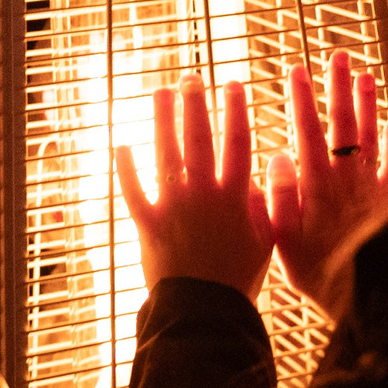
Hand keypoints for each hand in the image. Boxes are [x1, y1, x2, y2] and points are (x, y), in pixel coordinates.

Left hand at [116, 75, 274, 298]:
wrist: (206, 310)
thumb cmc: (239, 277)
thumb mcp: (266, 240)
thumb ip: (261, 204)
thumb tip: (252, 175)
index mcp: (234, 196)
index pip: (237, 142)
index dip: (236, 110)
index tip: (233, 84)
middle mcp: (204, 194)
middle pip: (199, 139)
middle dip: (195, 104)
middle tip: (191, 78)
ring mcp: (174, 206)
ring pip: (166, 154)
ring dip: (163, 120)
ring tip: (160, 92)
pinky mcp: (148, 223)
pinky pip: (133, 190)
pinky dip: (126, 166)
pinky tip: (121, 143)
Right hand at [269, 52, 387, 319]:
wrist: (359, 291)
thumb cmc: (314, 268)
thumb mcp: (282, 236)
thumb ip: (280, 194)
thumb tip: (277, 154)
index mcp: (315, 183)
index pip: (307, 130)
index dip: (301, 98)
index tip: (296, 69)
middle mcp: (345, 177)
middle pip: (342, 122)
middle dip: (338, 87)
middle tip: (337, 57)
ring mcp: (368, 186)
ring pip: (369, 135)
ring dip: (366, 103)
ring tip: (364, 74)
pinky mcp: (386, 200)